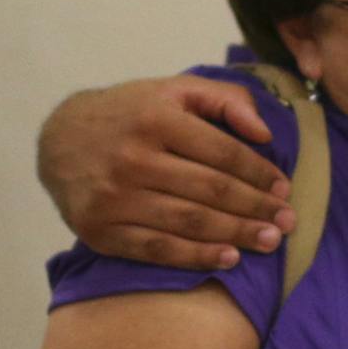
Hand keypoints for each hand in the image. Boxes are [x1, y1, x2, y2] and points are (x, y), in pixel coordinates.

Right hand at [37, 77, 294, 270]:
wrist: (60, 140)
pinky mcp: (101, 230)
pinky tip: (228, 258)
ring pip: (189, 223)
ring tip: (269, 241)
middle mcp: (133, 158)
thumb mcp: (174, 90)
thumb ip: (224, 100)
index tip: (283, 188)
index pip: (222, 152)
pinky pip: (158, 249)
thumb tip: (264, 132)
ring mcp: (115, 198)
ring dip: (236, 235)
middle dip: (256, 208)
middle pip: (211, 191)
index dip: (259, 173)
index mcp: (156, 118)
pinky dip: (196, 257)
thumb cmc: (130, 114)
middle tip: (287, 222)